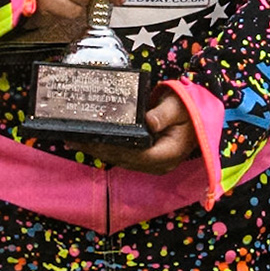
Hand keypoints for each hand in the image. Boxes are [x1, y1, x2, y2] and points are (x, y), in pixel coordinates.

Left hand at [78, 87, 197, 174]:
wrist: (196, 114)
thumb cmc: (188, 107)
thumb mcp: (179, 106)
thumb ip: (164, 114)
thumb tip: (149, 121)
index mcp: (169, 154)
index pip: (136, 155)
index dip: (114, 149)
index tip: (94, 139)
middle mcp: (158, 164)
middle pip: (123, 159)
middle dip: (98, 150)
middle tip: (74, 138)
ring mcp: (151, 164)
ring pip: (120, 159)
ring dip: (98, 150)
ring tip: (74, 139)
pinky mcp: (144, 159)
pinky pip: (122, 155)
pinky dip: (106, 148)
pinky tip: (88, 141)